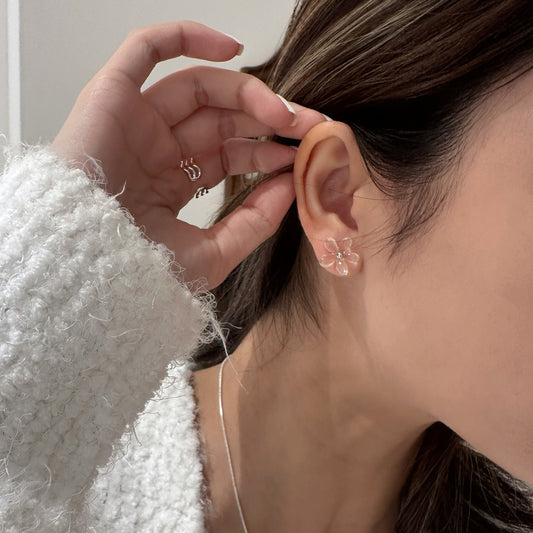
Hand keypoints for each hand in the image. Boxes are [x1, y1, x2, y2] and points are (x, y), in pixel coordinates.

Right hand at [52, 21, 324, 287]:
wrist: (84, 268)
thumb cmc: (139, 270)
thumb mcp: (212, 256)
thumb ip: (254, 222)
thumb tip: (292, 186)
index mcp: (173, 183)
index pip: (230, 155)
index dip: (268, 151)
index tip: (303, 154)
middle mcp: (156, 150)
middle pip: (221, 119)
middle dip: (268, 119)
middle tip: (308, 125)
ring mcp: (135, 122)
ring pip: (198, 87)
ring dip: (247, 91)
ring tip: (282, 110)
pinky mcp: (111, 97)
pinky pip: (145, 49)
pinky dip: (186, 37)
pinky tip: (233, 49)